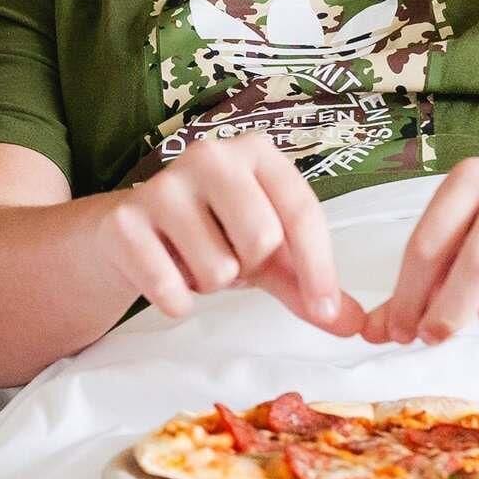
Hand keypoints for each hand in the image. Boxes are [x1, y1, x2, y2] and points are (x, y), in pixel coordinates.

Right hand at [103, 135, 356, 336]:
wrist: (128, 235)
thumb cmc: (210, 235)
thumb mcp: (265, 255)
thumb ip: (307, 285)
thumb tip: (354, 325)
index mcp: (254, 153)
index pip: (300, 210)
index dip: (320, 267)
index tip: (328, 310)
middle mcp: (208, 155)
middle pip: (262, 238)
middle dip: (251, 267)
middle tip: (230, 260)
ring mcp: (161, 185)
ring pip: (218, 269)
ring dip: (211, 284)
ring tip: (193, 262)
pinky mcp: (124, 222)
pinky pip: (171, 290)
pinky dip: (176, 300)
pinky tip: (163, 274)